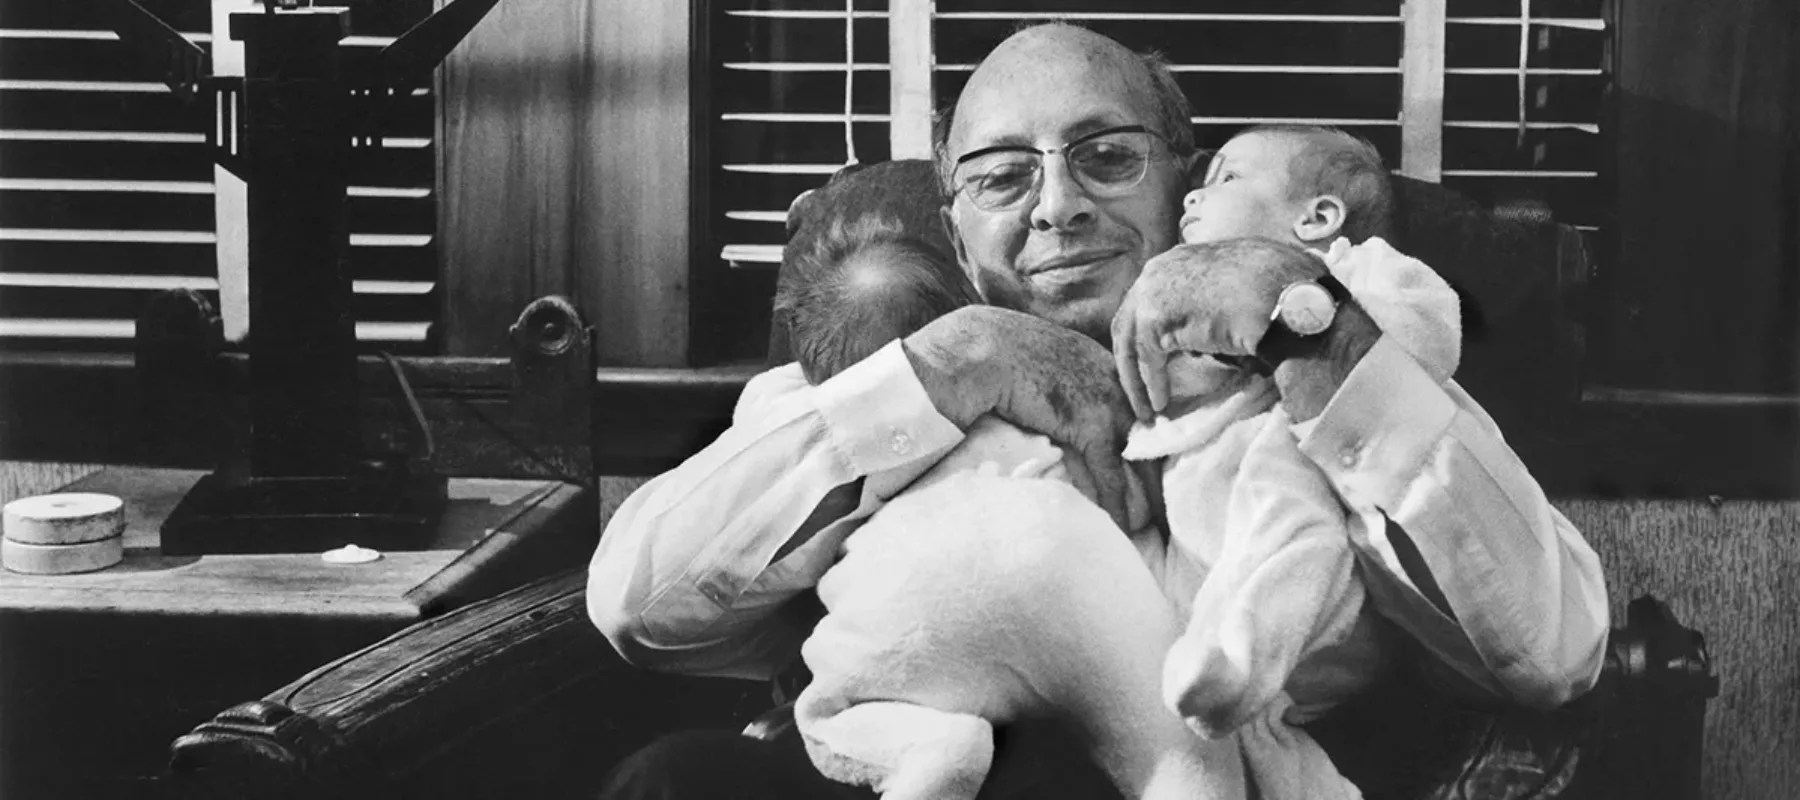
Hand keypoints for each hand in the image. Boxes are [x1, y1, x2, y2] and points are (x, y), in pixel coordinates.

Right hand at [903, 306, 1136, 530]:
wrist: (980, 349)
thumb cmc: (996, 351)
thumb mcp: (1041, 358)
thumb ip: (1060, 378)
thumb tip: (1054, 404)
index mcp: (1102, 361)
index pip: (1136, 407)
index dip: (1142, 438)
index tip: (1148, 463)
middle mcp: (1113, 379)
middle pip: (1147, 433)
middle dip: (1155, 471)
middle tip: (1163, 502)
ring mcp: (1106, 400)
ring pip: (1136, 458)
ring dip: (1144, 496)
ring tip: (1150, 524)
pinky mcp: (1090, 425)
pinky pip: (1109, 474)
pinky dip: (1115, 504)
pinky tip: (1120, 526)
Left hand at [1111, 244, 1324, 418]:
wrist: (1289, 294)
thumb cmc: (1282, 292)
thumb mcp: (1243, 292)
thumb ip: (1216, 309)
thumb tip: (1209, 345)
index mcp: (1185, 257)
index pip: (1153, 294)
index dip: (1153, 330)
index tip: (1158, 358)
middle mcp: (1163, 267)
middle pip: (1131, 316)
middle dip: (1134, 355)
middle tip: (1140, 386)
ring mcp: (1154, 288)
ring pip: (1132, 339)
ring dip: (1137, 376)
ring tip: (1148, 407)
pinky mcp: (1155, 315)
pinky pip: (1148, 357)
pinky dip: (1152, 383)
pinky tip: (1160, 403)